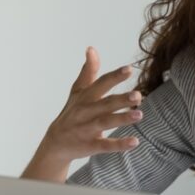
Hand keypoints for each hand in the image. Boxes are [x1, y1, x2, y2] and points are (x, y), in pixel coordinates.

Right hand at [37, 47, 141, 164]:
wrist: (54, 144)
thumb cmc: (72, 112)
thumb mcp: (78, 92)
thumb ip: (88, 71)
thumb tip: (91, 48)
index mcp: (85, 97)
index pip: (101, 84)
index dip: (114, 77)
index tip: (129, 69)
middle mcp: (85, 112)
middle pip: (105, 104)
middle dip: (121, 99)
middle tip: (138, 95)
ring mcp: (87, 129)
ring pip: (105, 123)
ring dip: (122, 119)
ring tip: (140, 115)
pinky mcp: (89, 146)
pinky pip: (105, 145)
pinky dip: (119, 144)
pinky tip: (135, 142)